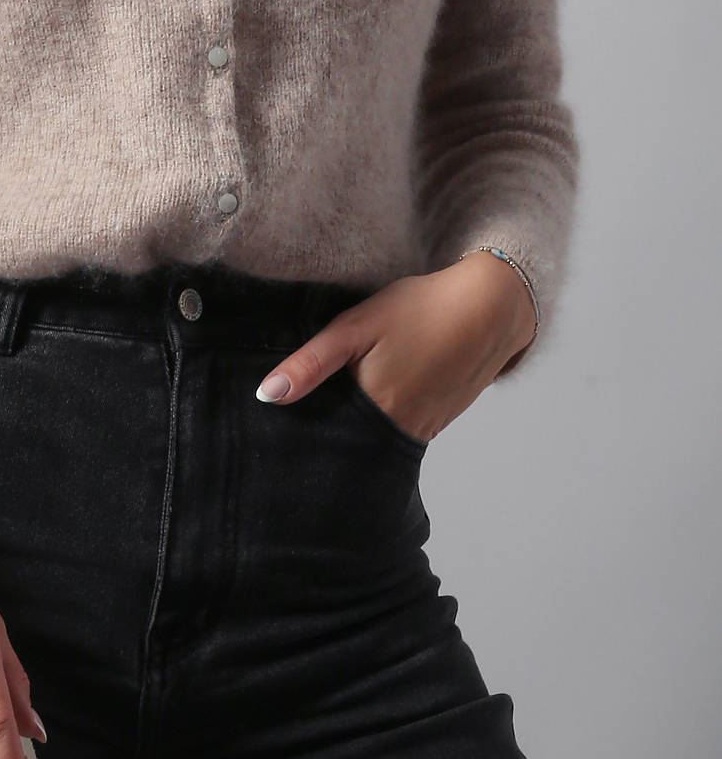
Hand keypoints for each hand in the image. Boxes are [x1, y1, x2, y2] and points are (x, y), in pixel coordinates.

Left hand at [255, 251, 539, 443]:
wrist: (492, 307)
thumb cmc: (421, 310)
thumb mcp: (355, 327)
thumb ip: (310, 363)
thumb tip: (266, 396)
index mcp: (372, 414)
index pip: (324, 443)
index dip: (302, 442)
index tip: (280, 440)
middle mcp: (397, 434)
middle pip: (347, 450)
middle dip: (325, 444)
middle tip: (300, 432)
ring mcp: (419, 433)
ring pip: (372, 447)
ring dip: (353, 438)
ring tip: (334, 419)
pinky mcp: (434, 426)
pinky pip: (395, 438)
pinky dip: (379, 429)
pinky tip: (371, 409)